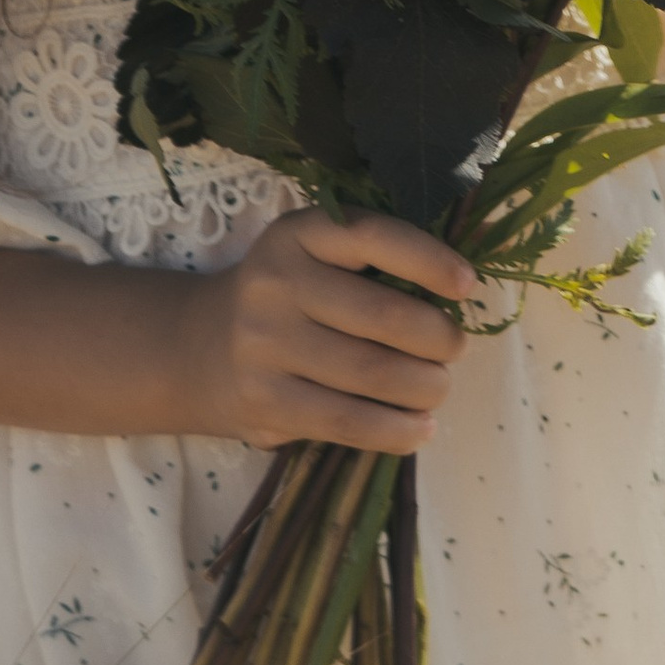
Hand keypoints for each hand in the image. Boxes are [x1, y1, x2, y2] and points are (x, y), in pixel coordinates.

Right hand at [180, 210, 475, 453]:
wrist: (196, 348)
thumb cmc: (286, 298)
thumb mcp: (314, 256)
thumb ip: (374, 261)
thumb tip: (463, 287)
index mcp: (297, 234)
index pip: (372, 236)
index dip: (428, 260)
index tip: (468, 285)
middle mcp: (275, 283)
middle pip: (382, 317)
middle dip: (438, 338)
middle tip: (455, 348)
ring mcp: (264, 345)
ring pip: (370, 373)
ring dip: (425, 387)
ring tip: (439, 388)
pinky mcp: (265, 401)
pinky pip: (347, 422)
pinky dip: (396, 430)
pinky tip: (420, 428)